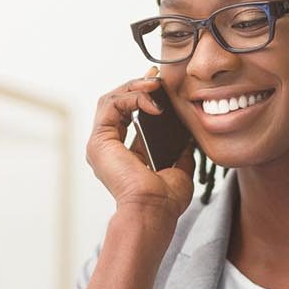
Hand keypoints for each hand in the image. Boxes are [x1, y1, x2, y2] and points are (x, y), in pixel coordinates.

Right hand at [86, 68, 196, 220]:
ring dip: (133, 87)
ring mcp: (100, 144)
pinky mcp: (99, 141)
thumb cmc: (164, 200)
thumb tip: (189, 138)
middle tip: (157, 77)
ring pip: (110, 99)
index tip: (160, 85)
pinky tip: (152, 101)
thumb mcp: (178, 169)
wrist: (153, 211)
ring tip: (155, 84)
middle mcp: (107, 148)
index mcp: (121, 154)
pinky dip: (132, 97)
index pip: (127, 114)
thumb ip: (180, 152)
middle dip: (137, 85)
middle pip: (116, 103)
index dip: (142, 96)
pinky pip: (111, 105)